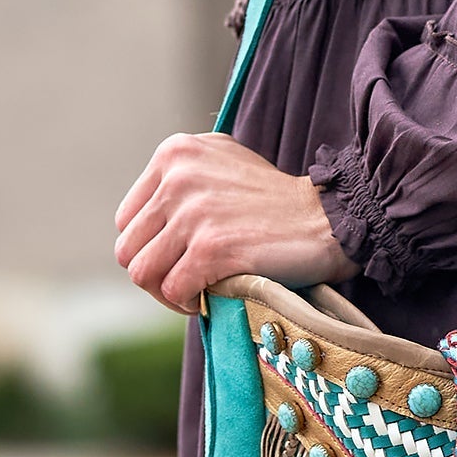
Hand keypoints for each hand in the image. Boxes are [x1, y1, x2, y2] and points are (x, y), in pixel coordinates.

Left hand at [114, 134, 357, 313]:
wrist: (329, 218)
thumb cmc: (278, 200)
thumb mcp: (223, 163)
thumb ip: (182, 178)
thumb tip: (146, 221)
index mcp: (175, 153)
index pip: (127, 220)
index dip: (150, 248)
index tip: (179, 258)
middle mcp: (178, 176)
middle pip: (128, 248)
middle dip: (155, 273)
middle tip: (186, 282)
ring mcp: (193, 212)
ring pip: (142, 273)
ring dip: (166, 293)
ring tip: (194, 293)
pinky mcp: (211, 247)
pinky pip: (173, 290)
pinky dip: (188, 303)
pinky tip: (209, 298)